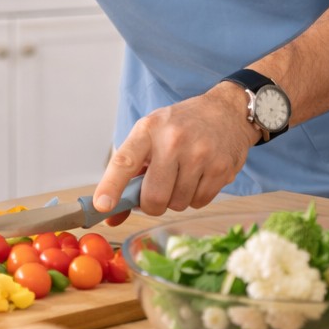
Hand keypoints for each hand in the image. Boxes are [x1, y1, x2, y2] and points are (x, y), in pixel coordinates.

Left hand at [92, 83, 258, 219]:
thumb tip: (111, 216)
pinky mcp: (221, 168)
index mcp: (148, 130)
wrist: (226, 112)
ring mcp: (200, 155)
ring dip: (175, 199)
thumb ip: (130, 174)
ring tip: (181, 176)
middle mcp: (173, 140)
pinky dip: (194, 197)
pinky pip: (199, 203)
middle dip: (151, 204)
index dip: (111, 186)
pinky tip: (198, 177)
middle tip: (155, 192)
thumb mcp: (149, 136)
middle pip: (154, 196)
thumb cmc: (179, 126)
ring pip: (177, 204)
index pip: (124, 161)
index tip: (102, 205)